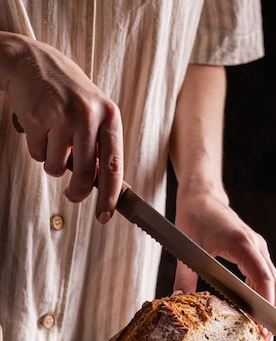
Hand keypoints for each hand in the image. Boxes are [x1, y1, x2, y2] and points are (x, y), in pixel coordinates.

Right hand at [1, 32, 122, 222]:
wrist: (32, 61)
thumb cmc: (67, 93)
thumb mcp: (94, 113)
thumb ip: (100, 145)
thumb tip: (105, 187)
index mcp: (109, 116)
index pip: (114, 166)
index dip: (110, 197)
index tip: (105, 215)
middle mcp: (88, 116)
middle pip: (86, 175)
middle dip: (78, 193)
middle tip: (73, 196)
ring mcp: (62, 116)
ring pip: (57, 168)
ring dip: (53, 164)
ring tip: (53, 141)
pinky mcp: (37, 118)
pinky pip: (38, 155)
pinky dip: (37, 149)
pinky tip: (39, 128)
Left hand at [172, 186, 275, 340]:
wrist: (201, 197)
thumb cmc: (194, 218)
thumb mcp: (186, 250)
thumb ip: (184, 278)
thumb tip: (179, 302)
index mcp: (243, 244)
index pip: (263, 278)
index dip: (267, 305)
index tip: (265, 327)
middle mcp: (256, 246)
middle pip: (273, 285)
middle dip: (272, 314)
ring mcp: (258, 249)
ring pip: (272, 283)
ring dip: (271, 307)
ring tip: (264, 335)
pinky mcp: (254, 253)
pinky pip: (265, 278)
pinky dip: (265, 297)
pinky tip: (257, 316)